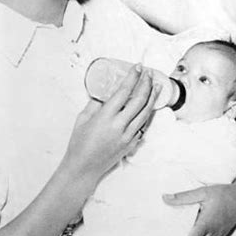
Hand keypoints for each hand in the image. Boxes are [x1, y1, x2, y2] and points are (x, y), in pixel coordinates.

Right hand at [63, 65, 158, 188]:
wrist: (83, 168)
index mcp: (105, 117)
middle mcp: (119, 126)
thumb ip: (95, 104)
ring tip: (156, 85)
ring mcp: (127, 136)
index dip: (132, 77)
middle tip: (149, 73)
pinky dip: (148, 113)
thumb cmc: (79, 144)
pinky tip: (150, 105)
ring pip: (145, 112)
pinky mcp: (131, 144)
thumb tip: (105, 92)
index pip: (124, 92)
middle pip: (139, 100)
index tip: (137, 67)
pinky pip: (143, 125)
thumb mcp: (83, 118)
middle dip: (146, 83)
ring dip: (152, 97)